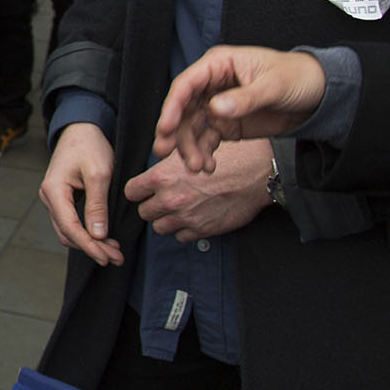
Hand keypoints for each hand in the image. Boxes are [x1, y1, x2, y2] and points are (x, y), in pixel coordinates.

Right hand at [40, 123, 120, 265]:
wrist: (81, 128)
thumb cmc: (89, 145)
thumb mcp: (98, 174)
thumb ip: (97, 205)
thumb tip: (98, 235)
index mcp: (53, 191)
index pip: (70, 228)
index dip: (89, 246)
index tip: (107, 257)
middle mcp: (48, 197)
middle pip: (68, 234)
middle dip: (92, 248)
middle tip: (117, 257)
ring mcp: (54, 199)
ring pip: (69, 231)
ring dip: (90, 243)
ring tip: (114, 251)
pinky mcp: (62, 199)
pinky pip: (71, 222)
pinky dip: (87, 233)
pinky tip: (104, 238)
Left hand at [124, 139, 270, 242]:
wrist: (258, 173)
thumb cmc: (226, 156)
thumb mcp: (190, 152)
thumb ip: (166, 167)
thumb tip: (152, 177)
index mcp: (162, 177)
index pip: (131, 191)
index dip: (138, 191)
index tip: (145, 190)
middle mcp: (170, 199)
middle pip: (144, 212)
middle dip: (153, 206)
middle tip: (166, 199)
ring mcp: (185, 217)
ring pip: (160, 227)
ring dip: (167, 219)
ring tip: (181, 208)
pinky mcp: (201, 231)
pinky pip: (181, 237)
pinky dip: (185, 229)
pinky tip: (195, 216)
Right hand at [153, 46, 327, 173]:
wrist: (319, 95)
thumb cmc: (297, 77)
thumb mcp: (274, 86)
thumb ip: (245, 98)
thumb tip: (215, 109)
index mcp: (219, 65)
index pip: (186, 84)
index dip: (172, 106)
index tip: (166, 128)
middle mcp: (212, 84)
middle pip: (183, 109)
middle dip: (174, 133)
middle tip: (166, 153)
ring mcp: (218, 105)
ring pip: (192, 128)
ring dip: (190, 148)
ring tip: (198, 167)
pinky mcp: (226, 123)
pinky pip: (207, 139)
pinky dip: (204, 153)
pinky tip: (208, 166)